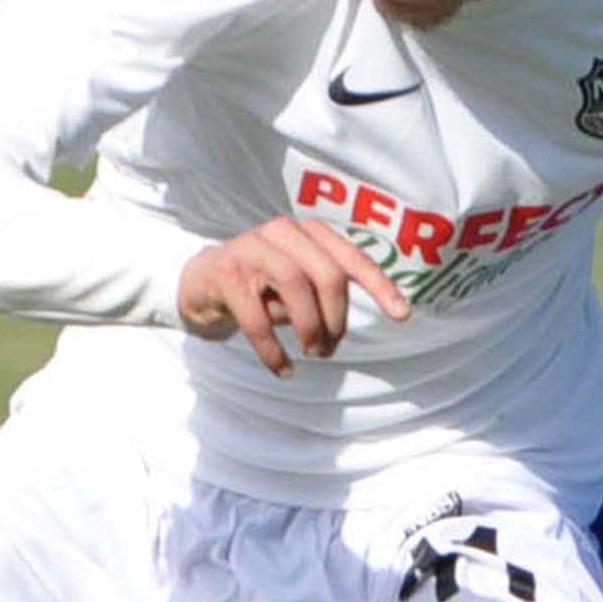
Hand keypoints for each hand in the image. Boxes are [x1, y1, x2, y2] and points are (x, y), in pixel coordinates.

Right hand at [179, 215, 409, 375]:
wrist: (201, 284)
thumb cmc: (262, 287)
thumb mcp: (298, 287)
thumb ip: (325, 294)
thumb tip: (340, 327)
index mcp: (309, 232)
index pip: (352, 258)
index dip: (380, 286)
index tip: (402, 315)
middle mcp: (282, 232)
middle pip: (328, 274)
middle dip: (336, 319)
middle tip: (329, 350)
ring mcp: (251, 247)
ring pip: (295, 286)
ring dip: (309, 328)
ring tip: (311, 354)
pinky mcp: (225, 273)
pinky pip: (257, 317)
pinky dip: (273, 350)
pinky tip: (283, 369)